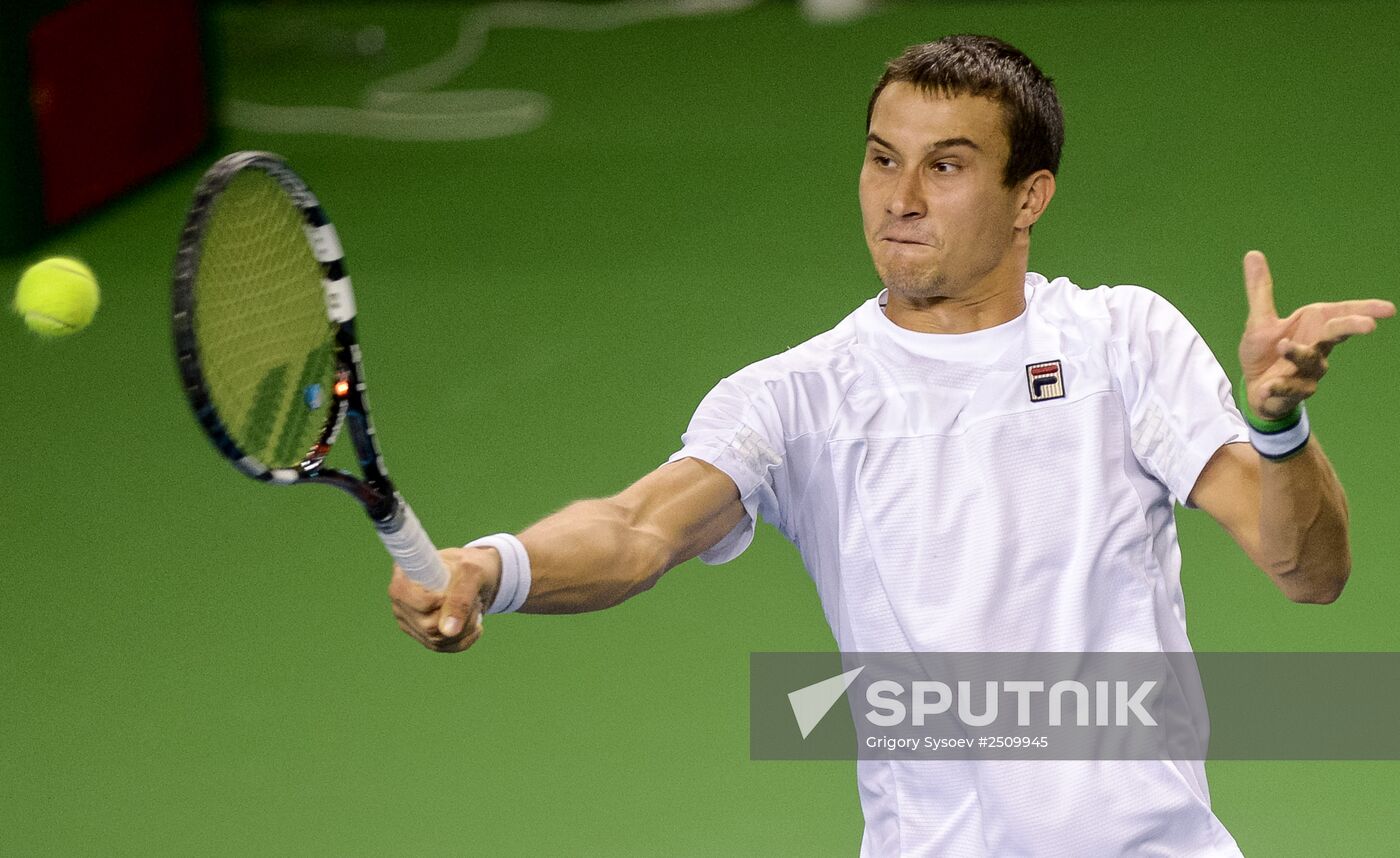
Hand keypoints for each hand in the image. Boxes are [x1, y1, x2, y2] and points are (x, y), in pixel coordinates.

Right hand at [388, 546, 501, 652]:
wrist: (475, 577)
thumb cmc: (470, 567)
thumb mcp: (471, 573)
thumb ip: (460, 598)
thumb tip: (448, 631)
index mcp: (403, 577)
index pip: (405, 598)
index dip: (432, 601)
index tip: (449, 593)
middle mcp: (401, 602)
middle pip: (428, 626)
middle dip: (459, 615)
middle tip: (472, 597)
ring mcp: (410, 622)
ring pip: (438, 640)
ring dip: (466, 626)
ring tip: (473, 606)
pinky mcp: (424, 636)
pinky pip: (446, 647)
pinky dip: (466, 637)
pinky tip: (474, 622)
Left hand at [1239, 250, 1394, 419]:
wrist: (1255, 388)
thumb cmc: (1265, 351)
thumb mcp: (1259, 320)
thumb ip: (1260, 290)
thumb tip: (1252, 254)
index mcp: (1314, 324)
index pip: (1342, 313)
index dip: (1365, 309)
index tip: (1389, 309)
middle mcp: (1319, 346)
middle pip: (1338, 334)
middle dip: (1352, 328)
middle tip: (1369, 326)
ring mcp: (1311, 371)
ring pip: (1312, 360)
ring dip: (1298, 353)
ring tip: (1282, 346)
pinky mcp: (1297, 392)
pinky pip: (1291, 388)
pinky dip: (1280, 387)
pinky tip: (1267, 387)